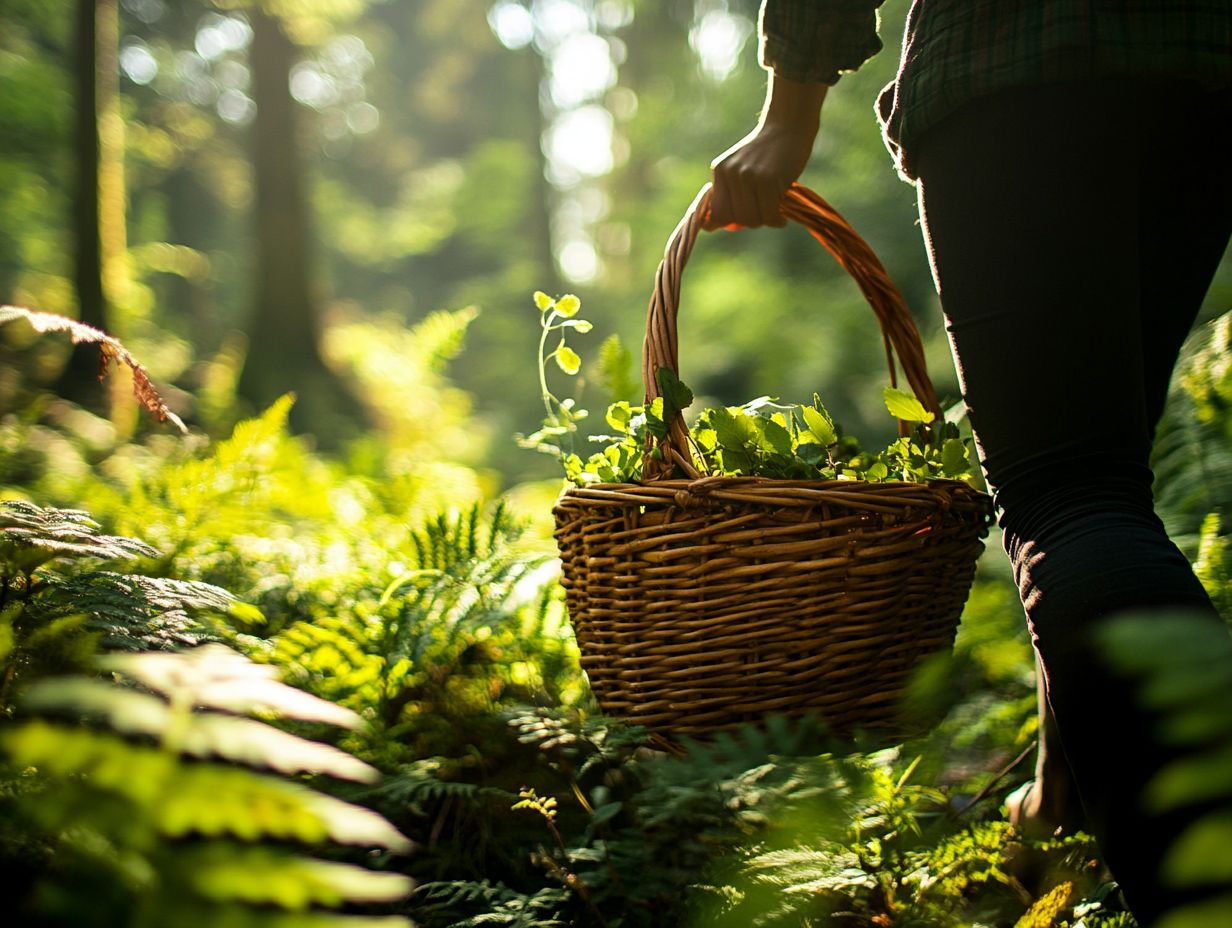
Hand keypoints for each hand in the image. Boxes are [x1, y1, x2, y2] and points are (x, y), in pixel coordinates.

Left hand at [705, 73, 826, 230]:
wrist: (788, 126)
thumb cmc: (768, 153)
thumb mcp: (742, 167)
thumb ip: (730, 192)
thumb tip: (713, 225)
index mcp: (720, 171)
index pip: (714, 212)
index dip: (724, 223)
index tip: (736, 224)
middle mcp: (730, 173)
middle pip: (735, 218)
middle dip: (750, 221)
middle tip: (764, 212)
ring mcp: (748, 176)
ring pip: (751, 219)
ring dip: (765, 221)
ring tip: (774, 210)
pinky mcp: (767, 179)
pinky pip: (769, 214)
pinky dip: (777, 220)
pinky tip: (782, 215)